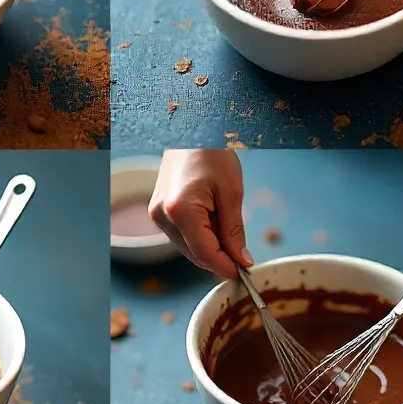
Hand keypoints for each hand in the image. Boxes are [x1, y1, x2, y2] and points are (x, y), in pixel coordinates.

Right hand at [149, 149, 251, 278]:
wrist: (191, 130)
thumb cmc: (212, 152)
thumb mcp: (231, 192)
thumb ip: (234, 231)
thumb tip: (241, 260)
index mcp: (180, 210)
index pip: (205, 253)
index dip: (226, 267)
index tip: (245, 273)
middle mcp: (162, 216)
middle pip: (194, 254)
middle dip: (220, 259)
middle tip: (244, 258)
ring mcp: (157, 214)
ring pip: (188, 247)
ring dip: (210, 247)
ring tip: (230, 231)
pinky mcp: (158, 211)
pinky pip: (182, 235)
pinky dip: (200, 236)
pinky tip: (214, 222)